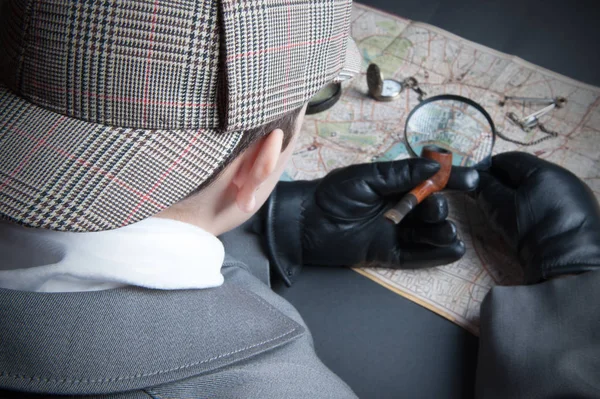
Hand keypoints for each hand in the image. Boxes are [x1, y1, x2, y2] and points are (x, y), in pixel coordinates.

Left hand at [263, 159, 477, 284]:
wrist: (304, 222)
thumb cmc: (333, 194)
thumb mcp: (368, 177)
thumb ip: (401, 173)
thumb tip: (435, 167)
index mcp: (394, 186)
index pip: (429, 183)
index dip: (452, 181)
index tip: (473, 179)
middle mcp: (397, 209)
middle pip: (431, 210)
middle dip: (439, 208)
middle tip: (434, 204)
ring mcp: (393, 233)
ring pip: (427, 234)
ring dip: (441, 231)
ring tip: (445, 229)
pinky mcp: (386, 254)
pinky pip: (415, 256)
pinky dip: (435, 254)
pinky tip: (452, 248)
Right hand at [474, 152, 599, 282]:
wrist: (568, 266)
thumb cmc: (531, 231)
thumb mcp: (500, 208)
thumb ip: (485, 188)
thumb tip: (473, 178)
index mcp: (544, 169)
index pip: (509, 159)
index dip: (488, 168)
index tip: (474, 181)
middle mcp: (564, 176)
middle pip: (526, 172)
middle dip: (504, 182)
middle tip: (486, 197)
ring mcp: (575, 194)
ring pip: (540, 186)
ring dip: (521, 194)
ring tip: (505, 211)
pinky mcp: (581, 213)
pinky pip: (552, 200)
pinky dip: (536, 205)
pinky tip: (528, 221)